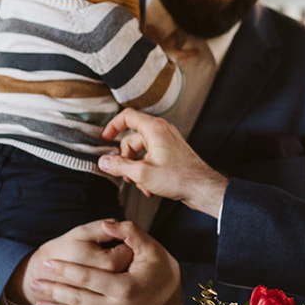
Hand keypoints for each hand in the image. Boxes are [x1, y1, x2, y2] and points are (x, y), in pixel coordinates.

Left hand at [23, 219, 181, 304]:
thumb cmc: (166, 273)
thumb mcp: (153, 249)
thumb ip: (130, 233)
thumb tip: (107, 224)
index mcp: (125, 288)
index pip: (86, 278)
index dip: (64, 270)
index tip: (46, 263)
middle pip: (77, 300)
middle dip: (52, 290)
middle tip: (33, 282)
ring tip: (38, 302)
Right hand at [98, 109, 227, 217]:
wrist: (202, 188)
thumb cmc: (179, 177)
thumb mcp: (142, 173)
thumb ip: (119, 165)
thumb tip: (103, 161)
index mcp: (154, 128)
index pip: (127, 116)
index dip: (112, 126)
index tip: (105, 139)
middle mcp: (161, 131)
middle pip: (132, 140)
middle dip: (126, 160)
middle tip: (126, 176)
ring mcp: (166, 142)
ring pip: (140, 152)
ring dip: (136, 170)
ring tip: (140, 185)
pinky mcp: (170, 153)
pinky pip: (150, 158)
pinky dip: (146, 172)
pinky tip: (149, 188)